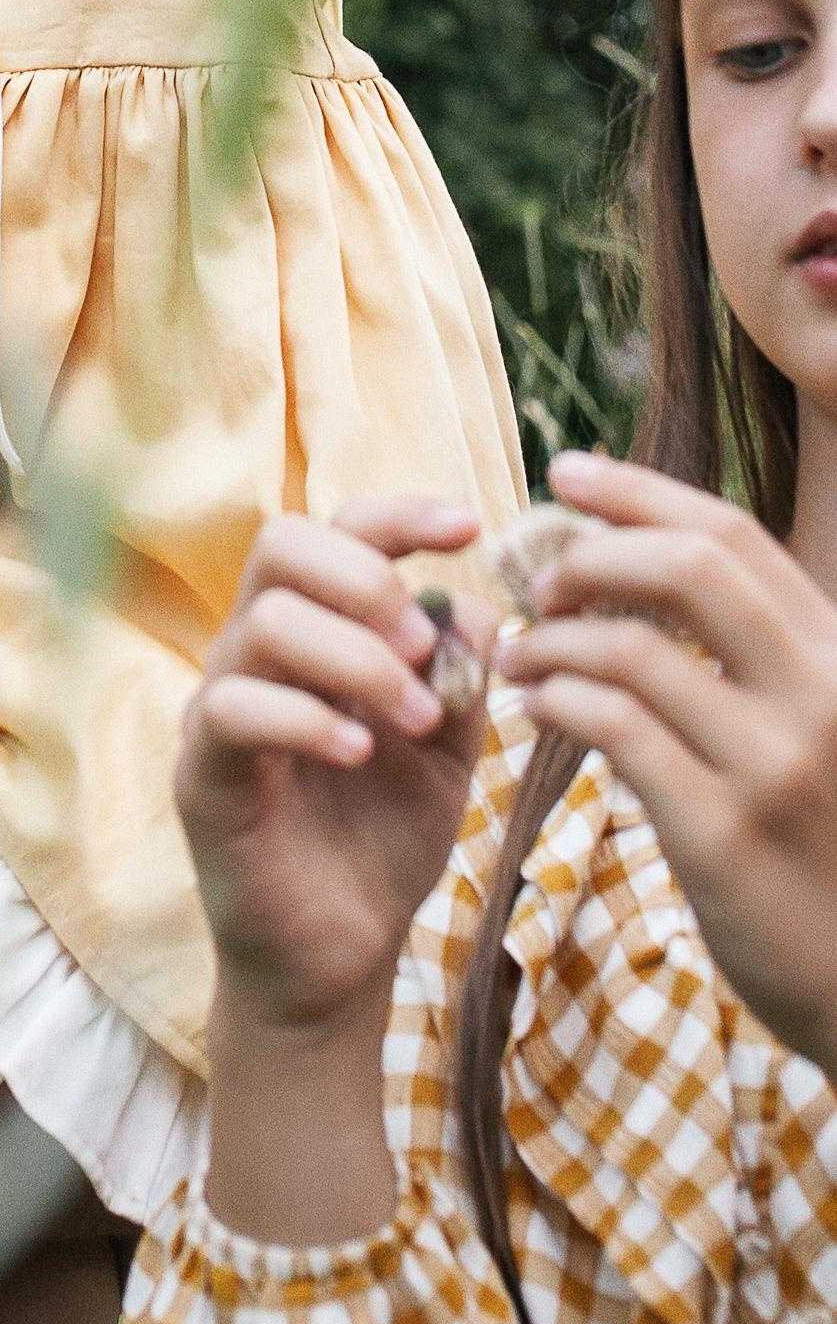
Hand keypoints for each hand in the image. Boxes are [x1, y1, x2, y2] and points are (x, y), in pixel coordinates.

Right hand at [180, 500, 493, 1035]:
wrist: (338, 955)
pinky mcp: (201, 770)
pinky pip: (235, 708)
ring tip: (417, 718)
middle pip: (282, 544)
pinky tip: (363, 753)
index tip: (470, 527)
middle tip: (425, 649)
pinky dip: (308, 718)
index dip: (400, 516)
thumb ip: (463, 674)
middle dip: (368, 579)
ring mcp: (219, 705)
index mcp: (315, 630)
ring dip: (358, 658)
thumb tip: (476, 605)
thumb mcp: (448, 749)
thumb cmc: (382, 839)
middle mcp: (255, 650)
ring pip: (267, 622)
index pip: (337, 530)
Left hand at [501, 452, 836, 1081]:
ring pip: (633, 649)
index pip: (734, 536)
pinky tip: (532, 707)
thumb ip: (760, 657)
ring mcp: (772, 766)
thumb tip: (650, 563)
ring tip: (518, 654)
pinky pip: (613, 729)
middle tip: (534, 575)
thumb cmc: (827, 849)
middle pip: (690, 568)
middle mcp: (821, 696)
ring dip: (553, 638)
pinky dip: (556, 700)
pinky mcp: (720, 834)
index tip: (567, 474)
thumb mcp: (820, 733)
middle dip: (592, 551)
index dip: (641, 492)